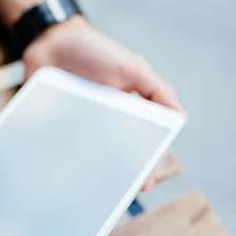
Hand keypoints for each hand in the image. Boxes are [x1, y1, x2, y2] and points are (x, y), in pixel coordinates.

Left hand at [21, 16, 183, 190]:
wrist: (52, 41)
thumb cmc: (96, 52)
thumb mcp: (132, 68)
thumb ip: (157, 91)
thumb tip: (183, 120)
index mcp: (125, 114)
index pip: (137, 145)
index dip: (143, 164)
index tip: (144, 183)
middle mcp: (101, 126)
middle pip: (110, 157)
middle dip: (115, 176)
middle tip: (115, 194)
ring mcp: (76, 128)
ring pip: (83, 157)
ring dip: (86, 171)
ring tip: (86, 188)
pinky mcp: (52, 128)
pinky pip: (56, 147)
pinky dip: (57, 158)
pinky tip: (57, 172)